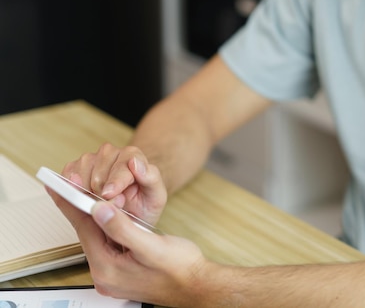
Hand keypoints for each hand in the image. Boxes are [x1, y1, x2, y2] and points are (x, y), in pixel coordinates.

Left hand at [49, 193, 216, 306]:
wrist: (197, 286)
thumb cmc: (180, 268)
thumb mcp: (151, 245)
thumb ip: (122, 228)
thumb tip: (99, 210)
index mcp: (108, 268)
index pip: (84, 229)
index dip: (72, 204)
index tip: (59, 186)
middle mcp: (106, 275)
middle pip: (88, 234)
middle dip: (82, 210)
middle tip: (70, 187)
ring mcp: (114, 275)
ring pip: (98, 239)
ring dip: (96, 218)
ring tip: (88, 197)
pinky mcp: (123, 273)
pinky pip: (108, 245)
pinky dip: (107, 228)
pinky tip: (109, 218)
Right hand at [63, 143, 166, 224]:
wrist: (133, 208)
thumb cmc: (144, 201)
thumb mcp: (157, 196)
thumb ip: (151, 178)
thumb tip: (136, 163)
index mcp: (132, 155)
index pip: (121, 166)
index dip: (114, 182)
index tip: (109, 194)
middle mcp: (111, 153)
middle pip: (98, 173)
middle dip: (102, 194)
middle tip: (112, 205)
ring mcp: (91, 159)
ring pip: (81, 174)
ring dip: (87, 193)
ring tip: (101, 203)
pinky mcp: (75, 168)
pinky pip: (67, 177)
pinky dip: (72, 190)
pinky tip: (84, 198)